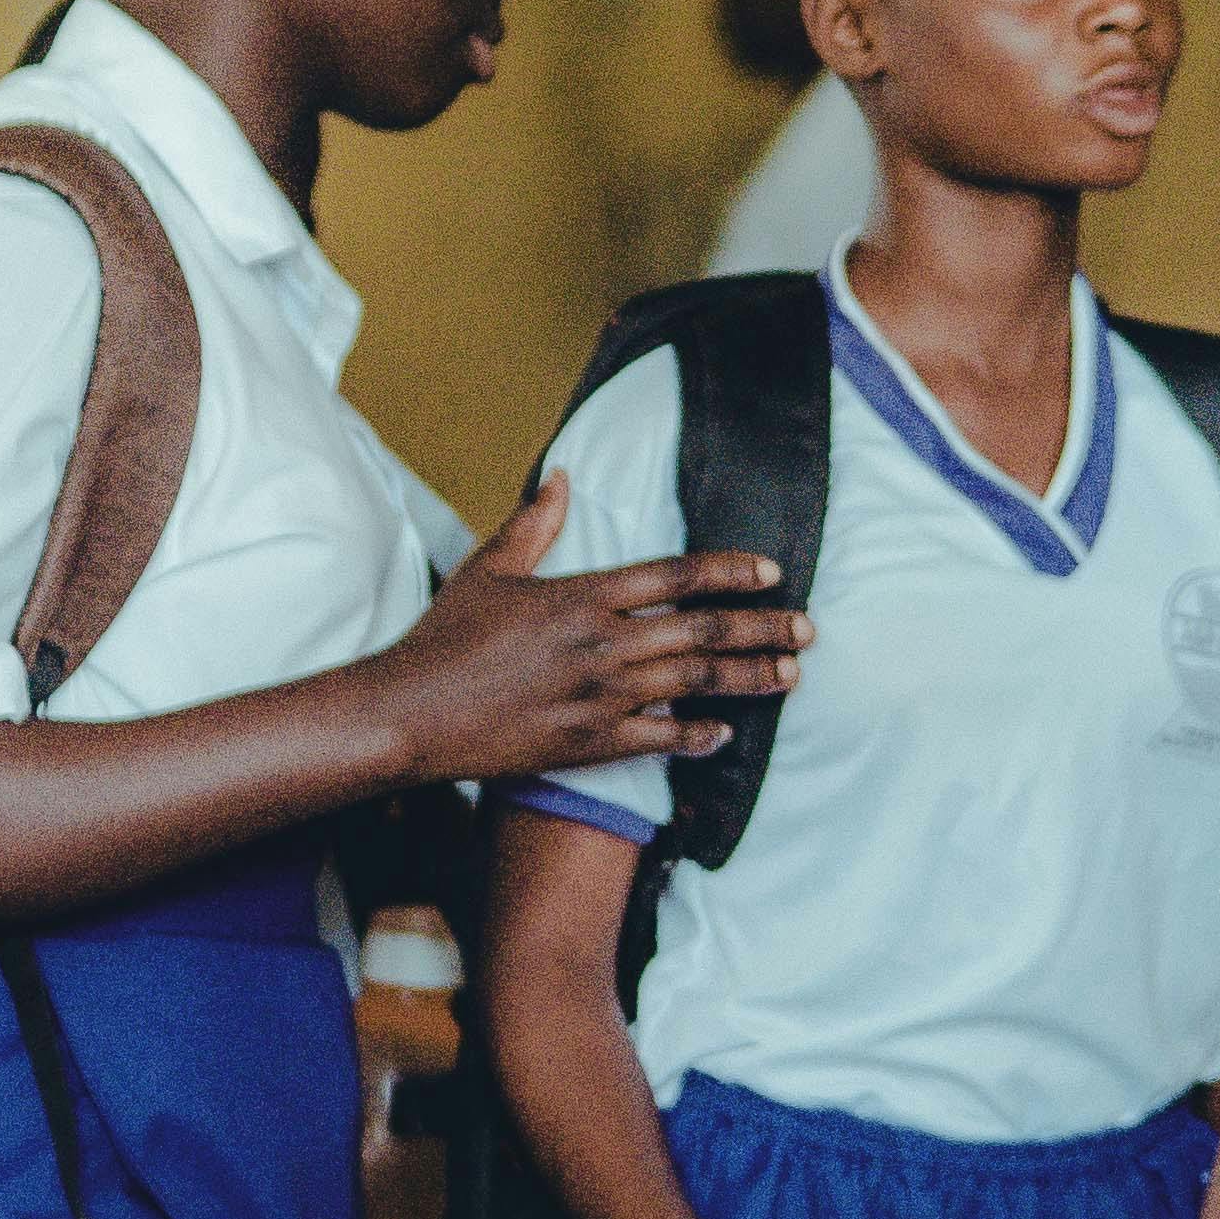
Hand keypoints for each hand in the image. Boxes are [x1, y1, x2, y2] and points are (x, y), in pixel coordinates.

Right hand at [366, 478, 803, 791]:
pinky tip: (725, 732)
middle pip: (701, 632)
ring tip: (790, 674)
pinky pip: (659, 740)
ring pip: (693, 684)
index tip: (771, 572)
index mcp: (581, 596)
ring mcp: (599, 698)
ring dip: (748, 678)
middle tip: (808, 628)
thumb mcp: (488, 570)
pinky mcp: (588, 744)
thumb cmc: (445, 639)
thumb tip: (561, 474)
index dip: (729, 572)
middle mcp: (601, 645)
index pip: (674, 576)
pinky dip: (698, 735)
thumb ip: (534, 524)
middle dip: (763, 628)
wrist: (411, 714)